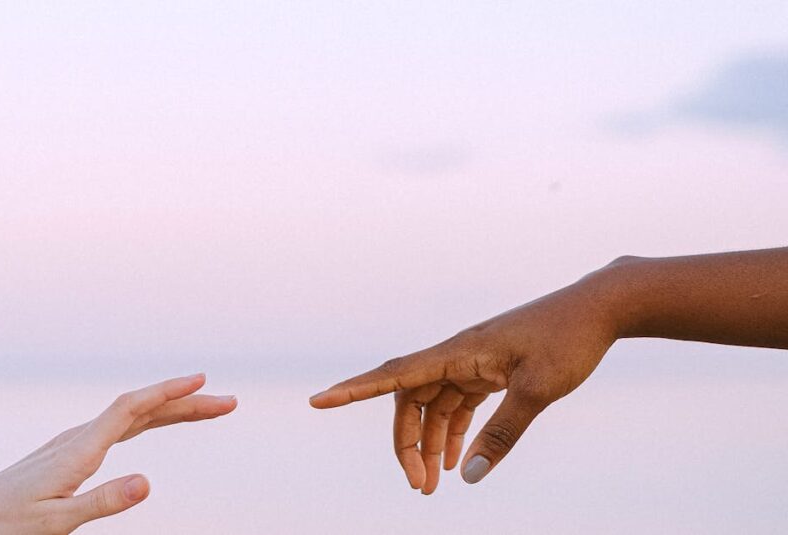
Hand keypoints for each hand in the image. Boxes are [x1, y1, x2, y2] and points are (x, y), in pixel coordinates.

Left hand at [0, 374, 235, 533]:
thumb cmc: (7, 524)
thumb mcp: (57, 522)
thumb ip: (103, 502)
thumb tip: (149, 481)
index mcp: (81, 449)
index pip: (133, 408)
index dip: (169, 392)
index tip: (203, 382)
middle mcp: (80, 436)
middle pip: (142, 408)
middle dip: (187, 402)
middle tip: (229, 403)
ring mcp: (75, 440)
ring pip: (134, 415)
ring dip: (173, 408)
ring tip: (208, 408)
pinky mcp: (73, 448)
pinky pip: (122, 423)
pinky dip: (150, 416)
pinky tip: (157, 419)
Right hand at [310, 272, 619, 493]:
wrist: (600, 308)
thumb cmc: (568, 340)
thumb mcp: (538, 391)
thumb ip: (502, 434)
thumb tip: (467, 474)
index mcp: (457, 352)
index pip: (394, 375)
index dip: (353, 390)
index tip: (319, 402)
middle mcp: (455, 355)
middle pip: (409, 401)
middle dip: (407, 444)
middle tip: (420, 488)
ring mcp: (471, 362)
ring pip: (432, 405)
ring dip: (430, 442)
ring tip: (435, 484)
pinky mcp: (489, 369)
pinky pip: (457, 403)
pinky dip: (453, 431)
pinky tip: (457, 460)